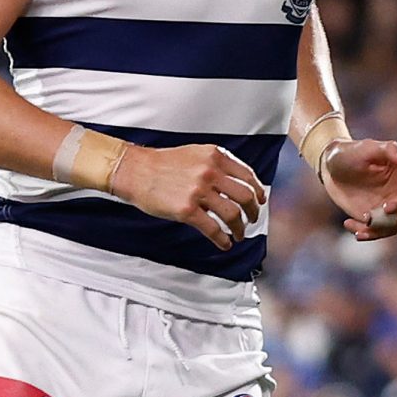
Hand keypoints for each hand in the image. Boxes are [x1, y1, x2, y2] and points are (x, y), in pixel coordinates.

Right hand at [121, 142, 267, 252]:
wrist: (135, 171)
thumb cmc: (162, 163)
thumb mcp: (196, 154)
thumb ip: (217, 165)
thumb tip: (236, 183)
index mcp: (215, 157)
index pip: (247, 175)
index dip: (258, 190)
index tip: (260, 199)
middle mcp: (210, 172)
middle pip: (245, 195)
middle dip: (253, 210)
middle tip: (252, 219)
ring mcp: (198, 191)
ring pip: (232, 214)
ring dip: (240, 228)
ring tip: (238, 234)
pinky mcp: (186, 210)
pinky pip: (213, 228)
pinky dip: (222, 239)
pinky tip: (224, 243)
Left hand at [320, 135, 396, 241]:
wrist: (331, 167)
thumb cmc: (351, 152)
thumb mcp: (367, 147)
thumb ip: (388, 150)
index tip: (387, 208)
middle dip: (394, 221)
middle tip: (372, 220)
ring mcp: (388, 206)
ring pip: (394, 226)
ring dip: (379, 231)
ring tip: (359, 229)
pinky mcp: (375, 217)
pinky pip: (377, 231)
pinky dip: (366, 233)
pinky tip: (348, 224)